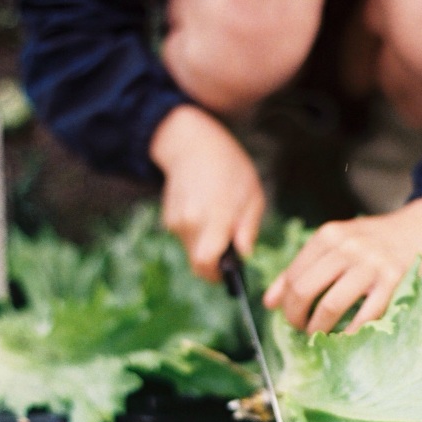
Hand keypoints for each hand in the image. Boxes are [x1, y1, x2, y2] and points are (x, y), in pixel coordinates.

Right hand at [150, 104, 265, 281]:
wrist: (192, 144)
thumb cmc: (229, 167)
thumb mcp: (252, 194)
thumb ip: (248, 228)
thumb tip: (245, 255)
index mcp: (215, 215)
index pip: (206, 261)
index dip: (216, 276)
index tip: (227, 276)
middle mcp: (191, 221)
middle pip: (198, 262)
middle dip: (214, 263)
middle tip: (229, 248)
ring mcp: (176, 220)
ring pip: (192, 251)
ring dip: (206, 246)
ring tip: (218, 218)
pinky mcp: (168, 218)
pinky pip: (185, 238)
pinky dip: (197, 234)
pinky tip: (205, 211)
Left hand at [263, 198, 421, 333]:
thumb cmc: (374, 239)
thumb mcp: (337, 243)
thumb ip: (302, 268)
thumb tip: (269, 302)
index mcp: (329, 235)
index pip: (294, 275)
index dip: (286, 303)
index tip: (290, 316)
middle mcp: (347, 247)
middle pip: (305, 290)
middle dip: (296, 317)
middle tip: (300, 329)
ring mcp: (371, 264)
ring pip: (330, 305)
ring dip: (319, 328)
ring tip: (319, 334)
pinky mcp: (393, 281)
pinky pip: (364, 316)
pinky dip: (350, 333)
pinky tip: (346, 337)